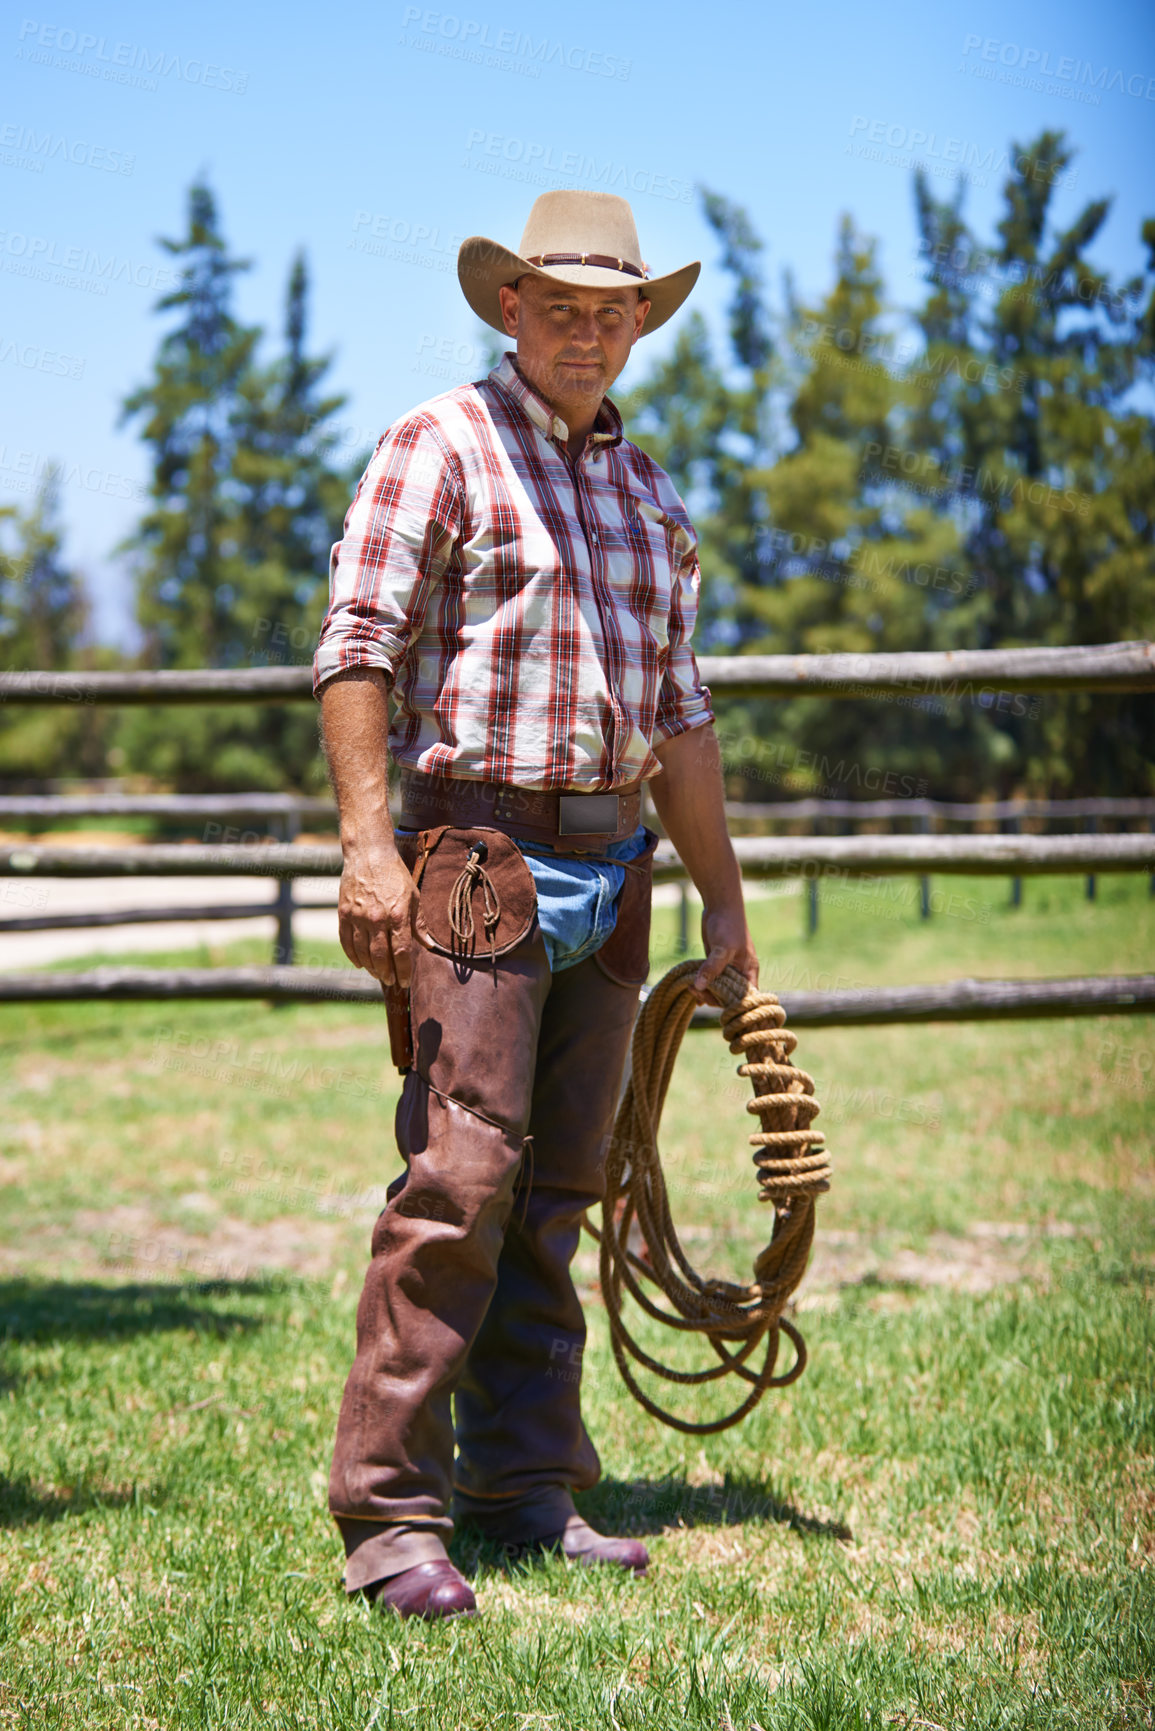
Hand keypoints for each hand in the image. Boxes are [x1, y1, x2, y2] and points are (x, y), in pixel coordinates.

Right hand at [337, 844, 421, 987]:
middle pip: (381, 957)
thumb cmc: (395, 875)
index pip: (401, 952)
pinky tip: (359, 964)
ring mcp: (358, 917)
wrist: (368, 854)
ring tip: (378, 974)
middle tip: (391, 981)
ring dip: (371, 968)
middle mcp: (377, 919)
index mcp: (397, 915)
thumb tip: (429, 946)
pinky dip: (352, 956)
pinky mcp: (344, 914)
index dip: (404, 971)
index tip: (405, 982)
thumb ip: (419, 924)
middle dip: (387, 973)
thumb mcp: (414, 896)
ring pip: (362, 953)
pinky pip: (346, 942)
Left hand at [692, 903, 758, 1004]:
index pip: (744, 997)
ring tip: (689, 988)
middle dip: (712, 996)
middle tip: (695, 991)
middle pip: (727, 995)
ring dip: (703, 991)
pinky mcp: (714, 962)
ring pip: (716, 987)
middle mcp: (739, 972)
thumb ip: (712, 968)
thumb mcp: (722, 948)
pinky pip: (708, 978)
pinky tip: (690, 989)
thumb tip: (699, 987)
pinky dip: (700, 984)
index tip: (712, 1001)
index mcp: (748, 971)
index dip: (731, 1004)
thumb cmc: (728, 925)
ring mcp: (726, 968)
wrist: (720, 905)